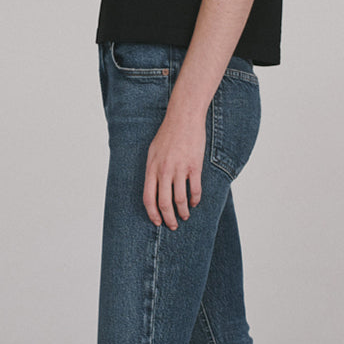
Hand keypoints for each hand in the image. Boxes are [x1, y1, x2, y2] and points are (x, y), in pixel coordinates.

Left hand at [143, 109, 205, 229]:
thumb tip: (154, 188)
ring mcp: (179, 169)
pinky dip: (195, 200)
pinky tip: (194, 202)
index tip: (157, 222)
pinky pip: (194, 190)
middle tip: (173, 225)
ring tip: (185, 216)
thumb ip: (153, 170)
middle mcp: (164, 171)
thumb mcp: (153, 151)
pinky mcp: (194, 166)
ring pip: (180, 200)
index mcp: (152, 168)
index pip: (148, 198)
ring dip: (183, 212)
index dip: (152, 213)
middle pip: (164, 203)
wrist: (183, 118)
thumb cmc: (167, 134)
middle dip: (168, 218)